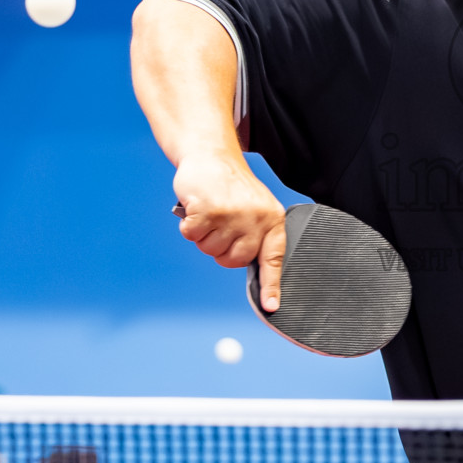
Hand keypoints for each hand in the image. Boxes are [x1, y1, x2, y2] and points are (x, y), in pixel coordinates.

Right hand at [172, 151, 287, 309]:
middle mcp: (256, 218)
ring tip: (210, 211)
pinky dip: (188, 225)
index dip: (272, 285)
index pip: (274, 259)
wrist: (211, 155)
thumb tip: (252, 268)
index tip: (271, 307)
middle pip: (233, 260)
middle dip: (220, 249)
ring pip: (210, 250)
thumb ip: (255, 235)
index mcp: (272, 219)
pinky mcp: (208, 211)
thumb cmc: (231, 186)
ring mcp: (233, 215)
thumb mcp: (255, 208)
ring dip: (203, 235)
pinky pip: (191, 236)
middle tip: (219, 225)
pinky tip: (196, 207)